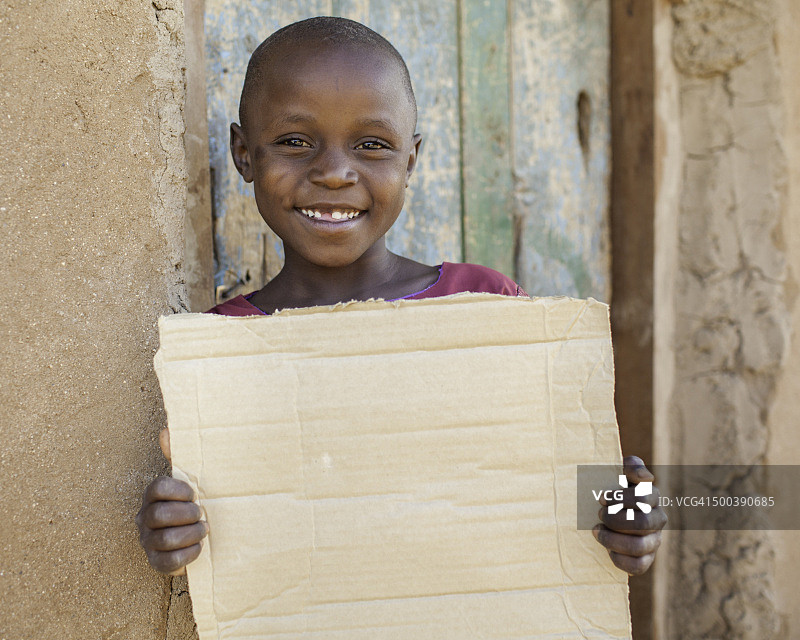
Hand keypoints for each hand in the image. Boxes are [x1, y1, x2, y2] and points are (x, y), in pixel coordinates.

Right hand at [135, 428, 207, 574]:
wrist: (196, 535)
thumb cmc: (191, 504)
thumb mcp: (188, 481)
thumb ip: (178, 456)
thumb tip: (166, 431)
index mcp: (151, 496)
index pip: (157, 488)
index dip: (179, 490)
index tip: (194, 494)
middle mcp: (144, 518)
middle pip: (159, 515)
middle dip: (187, 514)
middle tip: (201, 514)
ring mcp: (147, 541)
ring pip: (165, 539)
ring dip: (191, 534)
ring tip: (203, 529)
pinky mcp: (156, 562)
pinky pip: (169, 562)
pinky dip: (189, 554)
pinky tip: (199, 547)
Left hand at [592, 456, 666, 575]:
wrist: (605, 510)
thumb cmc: (612, 487)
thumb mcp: (619, 471)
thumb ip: (632, 466)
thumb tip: (644, 477)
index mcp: (652, 497)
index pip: (643, 499)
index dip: (619, 499)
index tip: (600, 498)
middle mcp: (657, 519)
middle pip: (642, 523)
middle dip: (615, 519)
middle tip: (599, 514)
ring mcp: (653, 541)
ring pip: (639, 546)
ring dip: (612, 539)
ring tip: (596, 531)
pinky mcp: (646, 559)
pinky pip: (638, 566)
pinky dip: (619, 559)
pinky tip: (606, 550)